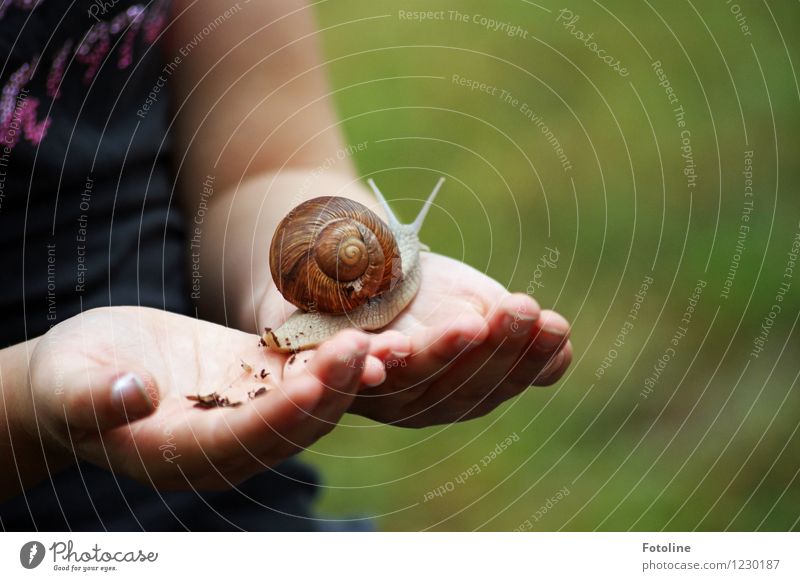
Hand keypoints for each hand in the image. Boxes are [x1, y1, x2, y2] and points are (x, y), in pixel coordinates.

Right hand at [21, 307, 372, 489]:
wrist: (88, 368)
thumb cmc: (68, 379)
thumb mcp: (69, 385)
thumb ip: (97, 398)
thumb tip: (134, 394)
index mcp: (183, 454)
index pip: (239, 441)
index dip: (277, 417)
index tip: (312, 386)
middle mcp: (228, 442)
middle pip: (290, 425)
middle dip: (331, 392)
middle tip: (368, 351)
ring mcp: (248, 408)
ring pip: (309, 401)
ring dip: (348, 376)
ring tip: (386, 343)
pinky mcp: (257, 376)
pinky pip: (303, 369)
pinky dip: (335, 355)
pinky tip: (371, 331)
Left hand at [349, 253, 571, 426]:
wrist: (369, 277)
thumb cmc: (434, 301)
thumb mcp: (483, 310)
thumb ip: (517, 337)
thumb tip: (563, 348)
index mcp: (469, 393)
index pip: (505, 381)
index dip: (532, 358)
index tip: (555, 324)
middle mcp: (428, 404)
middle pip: (466, 383)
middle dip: (497, 347)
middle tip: (523, 309)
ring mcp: (384, 394)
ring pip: (418, 375)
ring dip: (445, 351)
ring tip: (474, 324)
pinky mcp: (344, 375)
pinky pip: (358, 373)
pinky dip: (373, 363)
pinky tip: (388, 348)